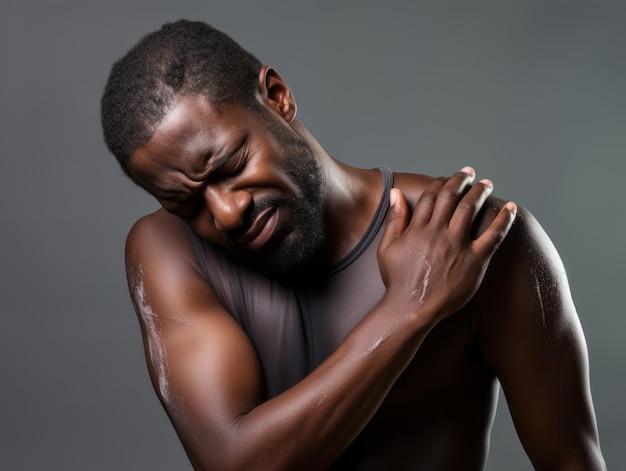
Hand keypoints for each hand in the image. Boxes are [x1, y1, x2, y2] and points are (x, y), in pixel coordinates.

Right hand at [378, 167, 516, 324]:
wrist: (410, 308)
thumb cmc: (397, 280)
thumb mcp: (387, 247)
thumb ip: (395, 219)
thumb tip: (396, 193)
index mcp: (418, 228)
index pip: (432, 195)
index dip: (441, 182)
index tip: (447, 177)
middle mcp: (438, 232)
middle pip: (452, 196)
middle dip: (462, 179)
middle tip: (470, 173)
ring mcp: (457, 246)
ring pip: (471, 209)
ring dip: (480, 192)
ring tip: (487, 184)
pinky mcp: (474, 261)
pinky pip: (493, 236)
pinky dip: (503, 220)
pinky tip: (510, 209)